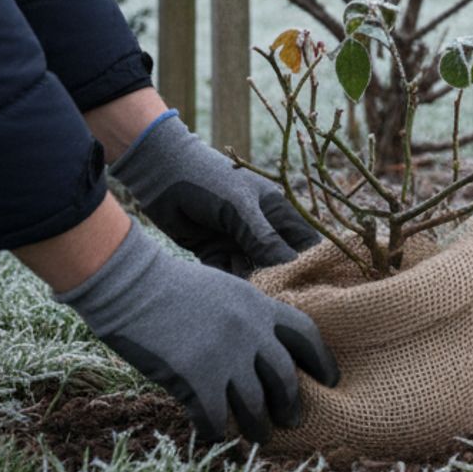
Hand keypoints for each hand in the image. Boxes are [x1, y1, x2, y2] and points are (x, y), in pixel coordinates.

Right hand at [54, 223, 339, 442]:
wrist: (132, 284)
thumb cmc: (169, 284)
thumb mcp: (224, 289)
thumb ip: (246, 315)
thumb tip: (258, 344)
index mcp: (260, 305)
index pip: (306, 334)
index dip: (322, 360)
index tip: (330, 379)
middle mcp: (252, 331)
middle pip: (284, 377)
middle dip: (291, 403)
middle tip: (292, 420)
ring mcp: (227, 355)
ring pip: (255, 403)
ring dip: (259, 426)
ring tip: (260, 437)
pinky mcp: (198, 378)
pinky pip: (216, 417)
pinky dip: (218, 432)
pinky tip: (216, 437)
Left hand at [109, 110, 319, 274]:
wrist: (162, 175)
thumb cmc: (209, 181)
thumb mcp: (240, 208)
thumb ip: (264, 238)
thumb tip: (291, 267)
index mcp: (277, 213)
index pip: (305, 243)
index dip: (310, 263)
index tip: (309, 285)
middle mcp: (261, 229)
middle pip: (279, 262)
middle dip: (278, 278)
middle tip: (275, 297)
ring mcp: (237, 240)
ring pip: (253, 270)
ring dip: (251, 283)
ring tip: (248, 294)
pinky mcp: (213, 251)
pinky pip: (226, 273)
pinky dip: (227, 281)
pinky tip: (226, 288)